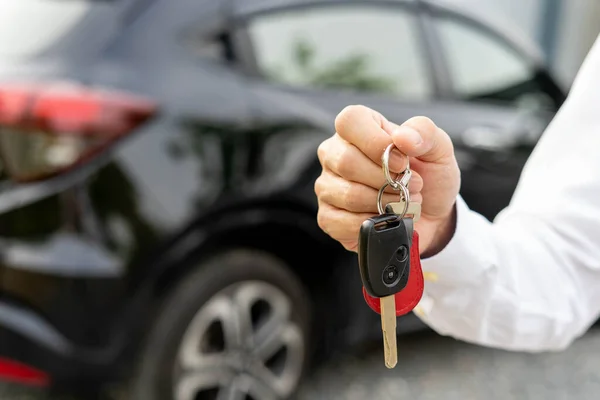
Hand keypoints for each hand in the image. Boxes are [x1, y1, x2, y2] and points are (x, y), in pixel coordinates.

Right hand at [315, 105, 460, 255]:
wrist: (430, 215)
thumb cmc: (428, 176)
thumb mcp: (438, 148)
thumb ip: (425, 133)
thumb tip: (402, 137)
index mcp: (359, 128)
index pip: (350, 122)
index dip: (376, 143)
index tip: (401, 162)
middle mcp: (336, 153)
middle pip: (346, 162)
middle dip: (385, 180)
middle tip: (409, 185)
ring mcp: (328, 186)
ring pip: (349, 195)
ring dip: (385, 203)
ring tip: (402, 201)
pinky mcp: (329, 216)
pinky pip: (342, 222)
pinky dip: (373, 223)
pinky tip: (385, 218)